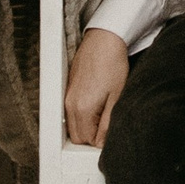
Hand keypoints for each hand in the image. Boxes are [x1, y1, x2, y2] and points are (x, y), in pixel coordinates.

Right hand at [64, 27, 129, 145]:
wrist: (104, 40)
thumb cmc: (113, 65)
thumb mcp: (117, 97)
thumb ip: (108, 124)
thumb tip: (103, 143)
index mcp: (82, 109)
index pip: (87, 140)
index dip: (101, 141)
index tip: (112, 133)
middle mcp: (70, 105)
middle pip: (77, 136)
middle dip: (91, 137)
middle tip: (108, 127)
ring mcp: (67, 97)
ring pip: (73, 125)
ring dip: (87, 127)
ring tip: (104, 115)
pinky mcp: (68, 90)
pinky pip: (71, 113)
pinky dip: (82, 116)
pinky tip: (96, 106)